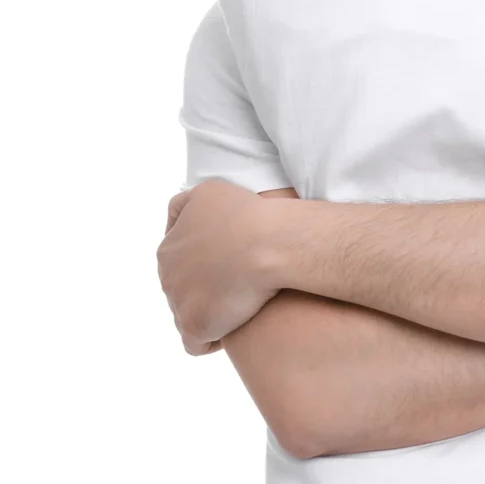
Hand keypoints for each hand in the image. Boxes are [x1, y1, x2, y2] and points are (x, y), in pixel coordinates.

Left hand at [157, 179, 279, 355]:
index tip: (231, 258)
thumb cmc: (246, 213)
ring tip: (244, 301)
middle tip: (240, 279)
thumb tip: (178, 220)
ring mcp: (179, 304)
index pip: (179, 260)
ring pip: (191, 315)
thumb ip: (186, 205)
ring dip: (213, 310)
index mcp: (168, 248)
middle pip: (184, 289)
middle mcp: (167, 277)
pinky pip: (197, 344)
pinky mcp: (195, 327)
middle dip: (207, 286)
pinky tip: (237, 325)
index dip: (207, 260)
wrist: (267, 242)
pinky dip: (214, 338)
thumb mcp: (209, 191)